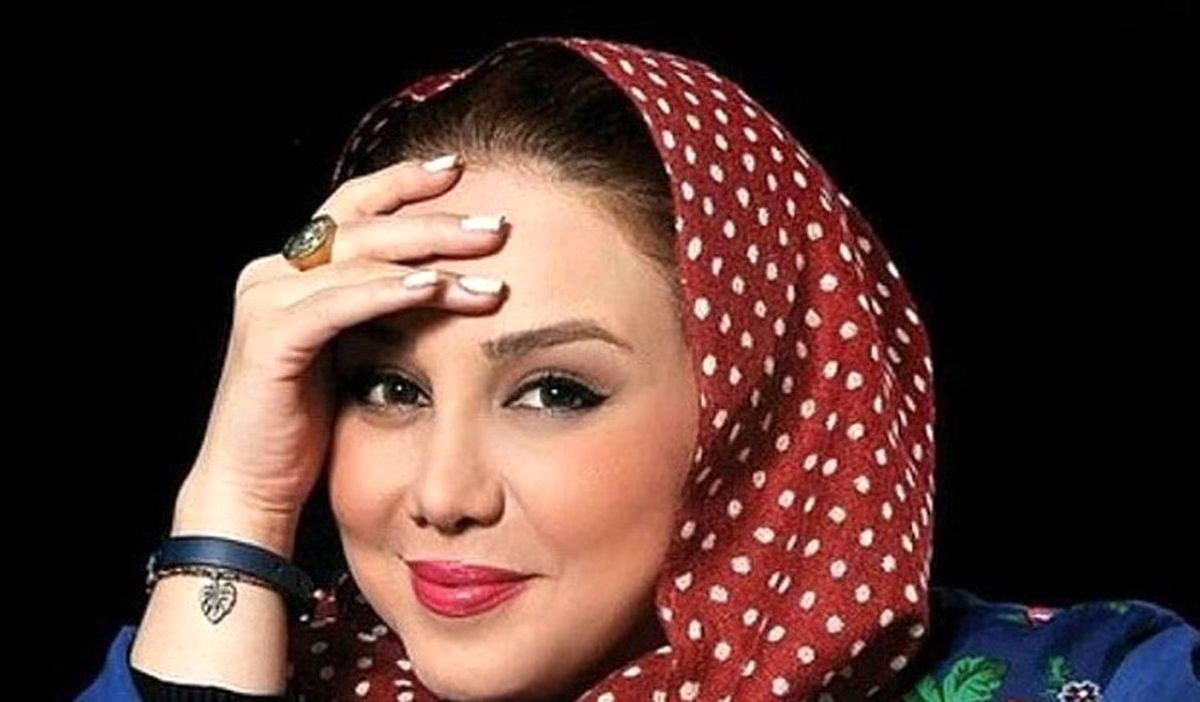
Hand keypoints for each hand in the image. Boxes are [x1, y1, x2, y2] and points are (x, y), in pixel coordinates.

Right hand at [173, 155, 508, 554]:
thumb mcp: (353, 350)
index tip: (460, 169)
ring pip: (360, 260)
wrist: (253, 485)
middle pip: (365, 224)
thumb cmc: (310, 424)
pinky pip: (340, 303)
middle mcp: (272, 273)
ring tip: (490, 264)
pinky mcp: (270, 339)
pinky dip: (391, 292)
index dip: (404, 181)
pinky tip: (437, 288)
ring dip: (431, 258)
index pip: (354, 205)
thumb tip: (445, 278)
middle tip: (497, 225)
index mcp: (293, 270)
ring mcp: (266, 302)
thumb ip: (380, 308)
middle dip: (436, 220)